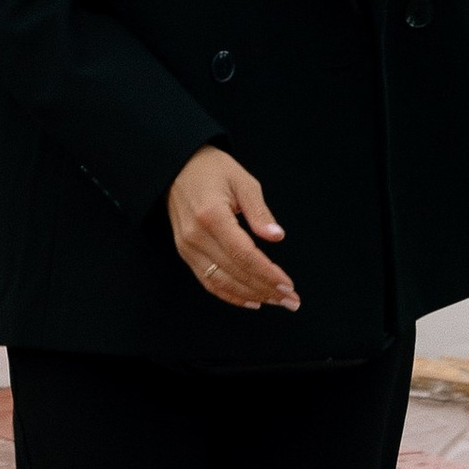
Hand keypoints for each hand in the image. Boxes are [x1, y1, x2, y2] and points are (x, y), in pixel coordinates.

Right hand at [167, 146, 298, 310]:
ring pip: (221, 282)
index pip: (243, 254)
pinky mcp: (185, 253)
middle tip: (291, 300)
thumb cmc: (213, 170)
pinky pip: (208, 281)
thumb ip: (260, 212)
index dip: (267, 274)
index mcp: (212, 216)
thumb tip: (277, 237)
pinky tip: (251, 300)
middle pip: (234, 272)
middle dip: (265, 289)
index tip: (288, 286)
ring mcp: (187, 248)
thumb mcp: (243, 182)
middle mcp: (196, 237)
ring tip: (276, 301)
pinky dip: (230, 295)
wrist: (177, 167)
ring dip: (251, 295)